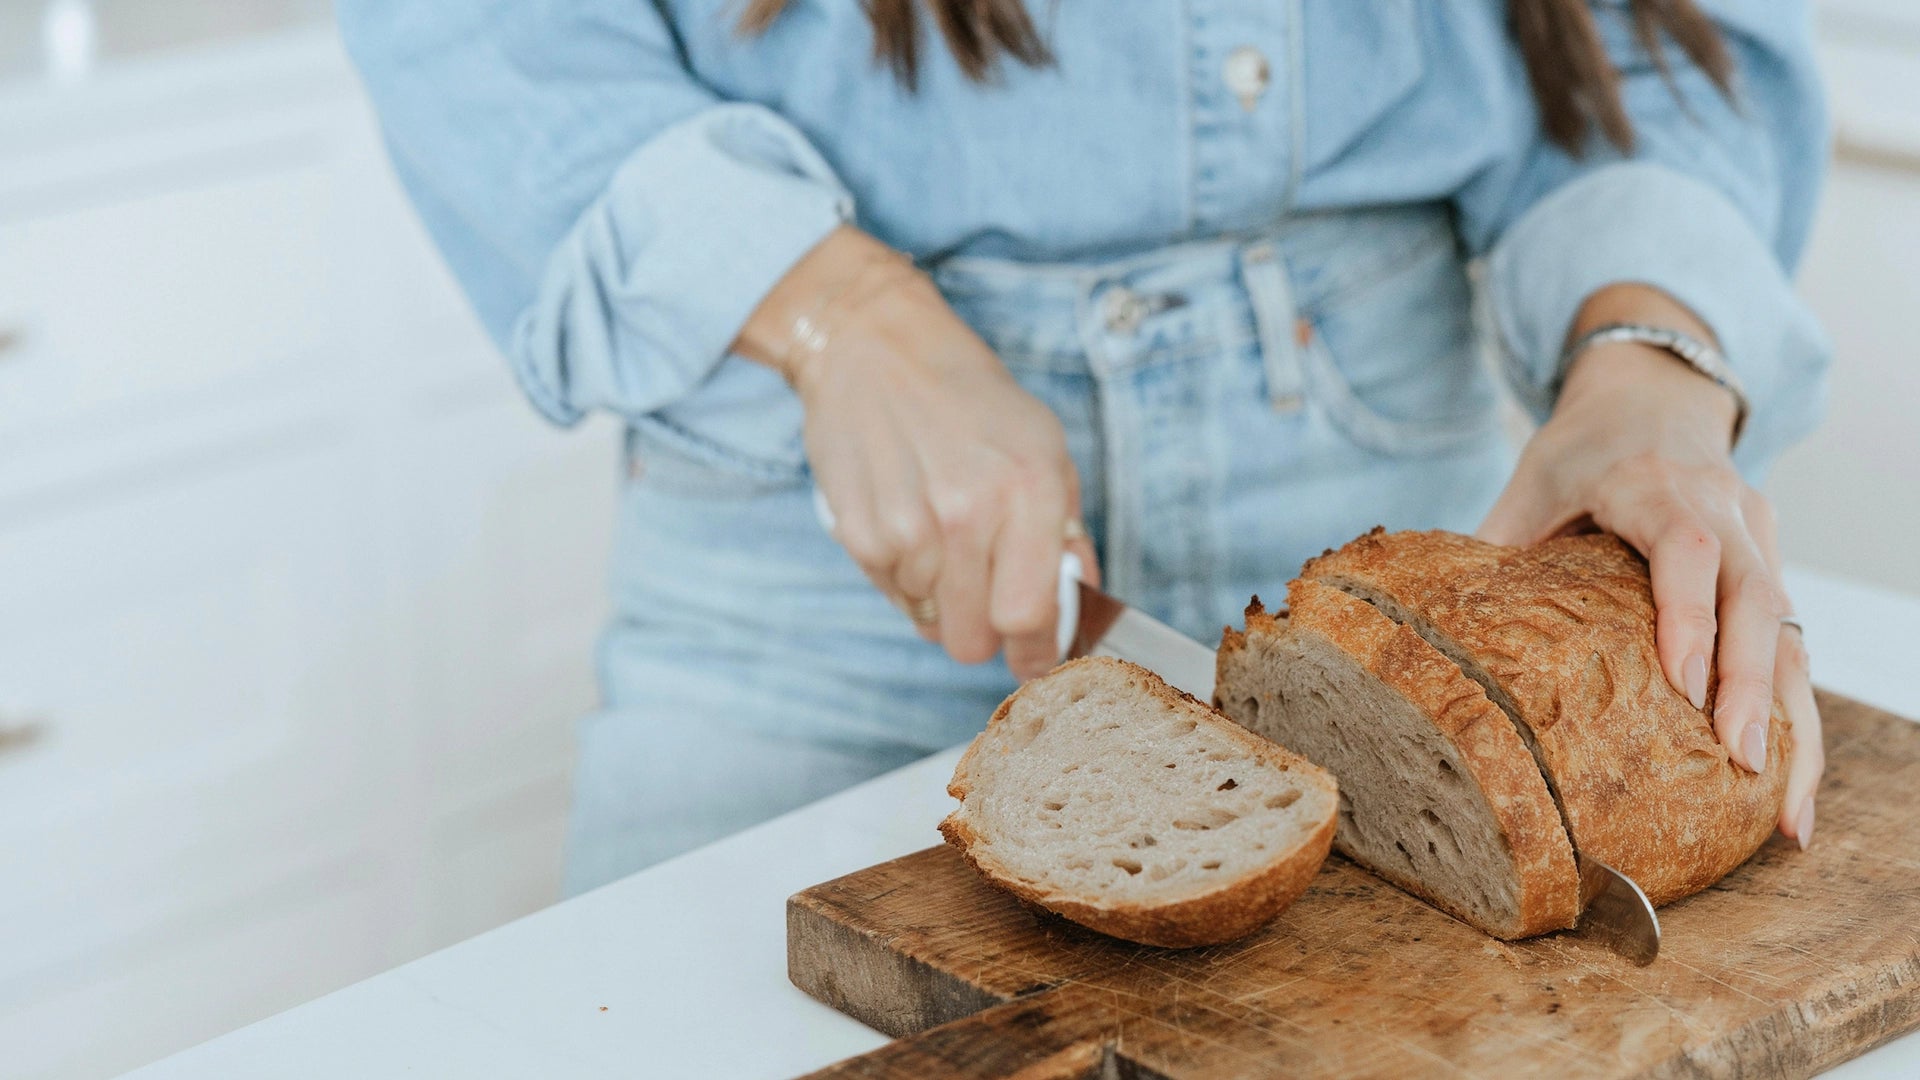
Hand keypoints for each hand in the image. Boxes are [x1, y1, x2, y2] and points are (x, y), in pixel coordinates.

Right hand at [736, 227, 1098, 679]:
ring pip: (930, 620)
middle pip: (972, 639)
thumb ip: (1065, 532)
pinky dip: (903, 574)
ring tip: (939, 532)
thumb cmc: (969, 398)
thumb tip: (1078, 606)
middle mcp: (969, 512)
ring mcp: (909, 526)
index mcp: (1030, 490)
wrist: (876, 347)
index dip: (1034, 653)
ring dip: (939, 594)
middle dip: (982, 630)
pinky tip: (907, 522)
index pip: (1031, 615)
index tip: (1032, 658)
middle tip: (983, 593)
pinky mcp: (860, 532)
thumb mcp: (1044, 447)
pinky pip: (892, 594)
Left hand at [1477, 287, 1820, 846]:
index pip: (1686, 549)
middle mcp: (1722, 510)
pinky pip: (1793, 643)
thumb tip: (1434, 626)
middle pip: (1754, 598)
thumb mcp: (1532, 478)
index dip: (1688, 616)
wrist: (1654, 392)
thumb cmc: (1582, 445)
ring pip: (1789, 630)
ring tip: (1785, 811)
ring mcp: (1757, 538)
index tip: (1685, 685)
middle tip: (1739, 762)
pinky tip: (1790, 781)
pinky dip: (1795, 714)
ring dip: (1791, 721)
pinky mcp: (1772, 566)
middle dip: (1751, 685)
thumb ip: (1498, 543)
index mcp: (1654, 484)